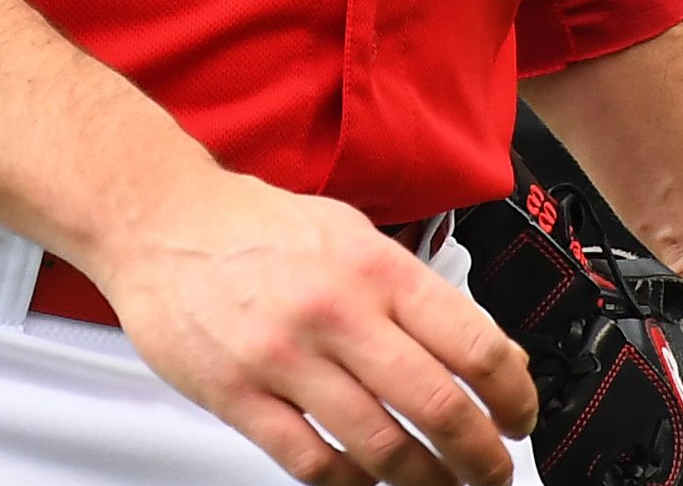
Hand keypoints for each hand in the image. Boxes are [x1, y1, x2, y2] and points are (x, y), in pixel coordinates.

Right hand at [83, 165, 539, 485]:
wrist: (161, 222)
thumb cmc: (255, 228)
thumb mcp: (351, 234)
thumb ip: (414, 291)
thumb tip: (485, 347)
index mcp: (374, 268)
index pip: (473, 342)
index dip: (514, 394)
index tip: (521, 417)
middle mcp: (336, 312)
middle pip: (438, 406)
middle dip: (480, 455)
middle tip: (492, 470)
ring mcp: (286, 358)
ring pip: (382, 447)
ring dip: (424, 480)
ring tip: (440, 485)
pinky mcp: (240, 396)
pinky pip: (313, 462)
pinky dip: (352, 485)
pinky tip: (368, 483)